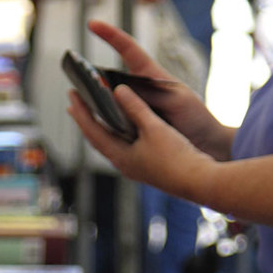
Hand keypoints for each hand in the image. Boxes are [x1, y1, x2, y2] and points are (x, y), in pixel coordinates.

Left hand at [68, 83, 215, 201]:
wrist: (200, 182)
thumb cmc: (176, 157)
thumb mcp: (154, 127)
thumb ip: (135, 107)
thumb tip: (118, 90)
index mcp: (120, 156)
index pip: (92, 131)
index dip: (81, 112)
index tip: (71, 95)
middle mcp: (124, 163)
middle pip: (97, 138)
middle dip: (86, 120)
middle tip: (76, 102)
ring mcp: (136, 167)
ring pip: (111, 143)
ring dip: (102, 126)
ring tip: (96, 112)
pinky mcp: (148, 167)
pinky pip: (125, 146)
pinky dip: (119, 132)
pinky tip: (124, 126)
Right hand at [86, 20, 230, 158]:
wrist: (207, 145)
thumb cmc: (195, 117)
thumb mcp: (176, 100)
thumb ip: (151, 94)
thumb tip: (121, 92)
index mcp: (150, 76)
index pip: (128, 49)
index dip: (111, 35)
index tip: (93, 24)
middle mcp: (139, 90)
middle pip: (109, 78)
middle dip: (91, 77)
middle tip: (76, 78)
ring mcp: (134, 108)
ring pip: (107, 102)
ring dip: (93, 103)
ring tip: (78, 104)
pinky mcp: (133, 126)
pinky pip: (112, 122)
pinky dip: (102, 123)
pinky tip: (93, 126)